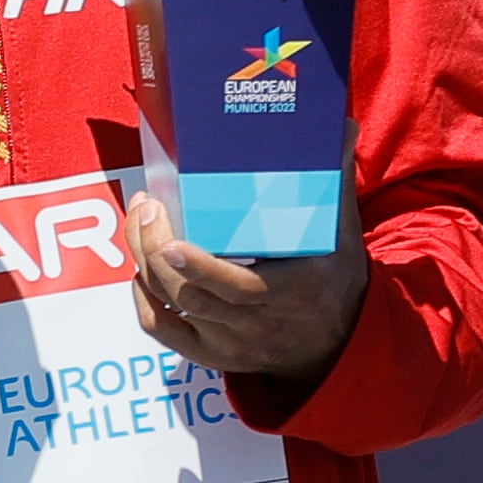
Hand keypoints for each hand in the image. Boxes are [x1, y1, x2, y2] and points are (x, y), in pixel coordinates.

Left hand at [125, 193, 366, 385]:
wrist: (336, 345)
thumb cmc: (334, 279)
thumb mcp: (342, 235)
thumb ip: (335, 183)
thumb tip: (340, 127)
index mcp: (296, 291)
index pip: (242, 288)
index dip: (201, 269)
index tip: (172, 243)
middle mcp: (261, 324)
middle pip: (193, 294)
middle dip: (157, 249)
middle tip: (147, 206)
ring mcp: (232, 344)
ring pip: (171, 306)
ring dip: (144, 262)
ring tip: (141, 219)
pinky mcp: (210, 356)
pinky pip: (162, 330)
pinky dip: (143, 299)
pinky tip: (140, 267)